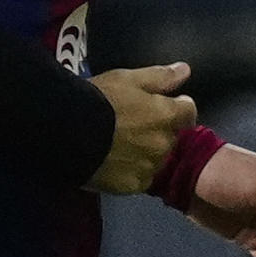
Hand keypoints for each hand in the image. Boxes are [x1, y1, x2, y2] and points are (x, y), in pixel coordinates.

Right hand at [86, 62, 194, 193]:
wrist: (66, 132)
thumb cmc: (98, 100)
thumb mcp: (127, 78)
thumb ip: (160, 76)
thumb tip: (185, 70)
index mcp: (166, 115)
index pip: (188, 111)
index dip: (176, 106)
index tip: (158, 105)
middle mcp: (163, 143)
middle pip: (170, 136)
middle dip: (158, 130)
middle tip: (131, 124)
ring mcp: (148, 167)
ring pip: (155, 158)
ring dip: (145, 151)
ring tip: (118, 144)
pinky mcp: (132, 185)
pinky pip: (139, 178)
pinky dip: (131, 171)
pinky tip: (113, 161)